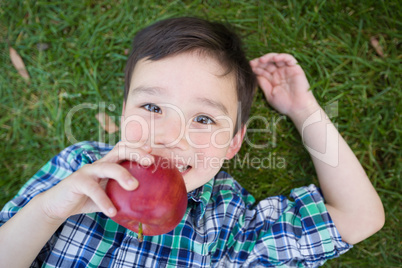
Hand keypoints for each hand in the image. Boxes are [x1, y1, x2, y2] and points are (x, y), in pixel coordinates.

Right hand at [39, 142, 154, 220]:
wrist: (58, 205)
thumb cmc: (86, 199)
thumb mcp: (107, 195)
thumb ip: (122, 196)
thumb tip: (146, 205)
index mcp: (107, 164)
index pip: (124, 149)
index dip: (138, 148)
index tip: (153, 155)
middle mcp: (99, 164)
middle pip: (119, 150)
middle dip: (135, 153)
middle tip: (150, 162)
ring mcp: (87, 171)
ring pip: (108, 167)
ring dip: (123, 175)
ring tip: (135, 187)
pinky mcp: (76, 182)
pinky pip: (93, 189)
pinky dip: (104, 200)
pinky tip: (112, 212)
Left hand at [250, 53, 317, 118]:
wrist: (298, 108)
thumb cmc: (284, 104)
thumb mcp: (269, 94)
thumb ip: (263, 83)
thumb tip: (255, 75)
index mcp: (272, 79)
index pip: (263, 70)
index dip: (256, 67)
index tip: (249, 67)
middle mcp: (279, 73)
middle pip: (268, 63)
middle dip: (260, 62)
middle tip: (253, 63)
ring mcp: (287, 70)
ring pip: (277, 59)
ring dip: (269, 57)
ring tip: (262, 60)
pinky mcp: (295, 68)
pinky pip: (289, 59)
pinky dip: (282, 57)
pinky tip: (275, 59)